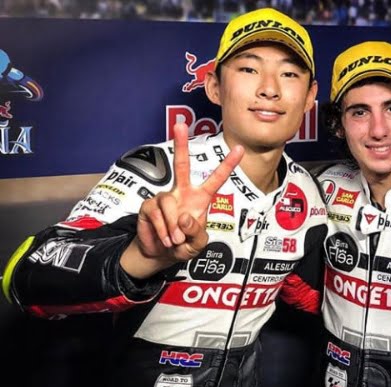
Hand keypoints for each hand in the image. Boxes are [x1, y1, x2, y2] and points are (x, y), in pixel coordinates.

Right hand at [121, 123, 243, 277]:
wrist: (160, 255)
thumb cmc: (183, 245)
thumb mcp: (198, 244)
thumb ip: (196, 233)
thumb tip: (185, 217)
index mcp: (200, 199)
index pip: (216, 179)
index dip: (228, 164)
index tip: (240, 148)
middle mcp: (182, 193)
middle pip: (181, 165)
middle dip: (180, 144)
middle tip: (180, 124)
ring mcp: (165, 198)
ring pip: (168, 202)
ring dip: (173, 225)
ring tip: (175, 240)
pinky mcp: (149, 206)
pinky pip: (156, 213)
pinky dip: (162, 229)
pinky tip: (165, 238)